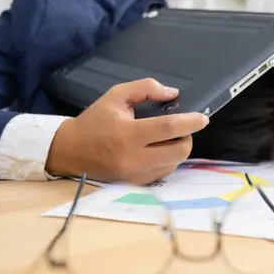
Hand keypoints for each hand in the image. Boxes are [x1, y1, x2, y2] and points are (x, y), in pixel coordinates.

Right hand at [46, 78, 208, 184]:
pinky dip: (167, 160)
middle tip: (182, 128)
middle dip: (187, 137)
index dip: (190, 122)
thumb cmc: (95, 121)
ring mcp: (136, 175)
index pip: (169, 128)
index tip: (203, 117)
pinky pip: (163, 172)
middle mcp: (134, 158)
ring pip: (174, 163)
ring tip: (167, 139)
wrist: (70, 151)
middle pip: (179, 151)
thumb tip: (172, 94)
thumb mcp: (116, 96)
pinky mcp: (136, 184)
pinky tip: (157, 150)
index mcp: (128, 134)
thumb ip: (145, 88)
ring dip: (177, 149)